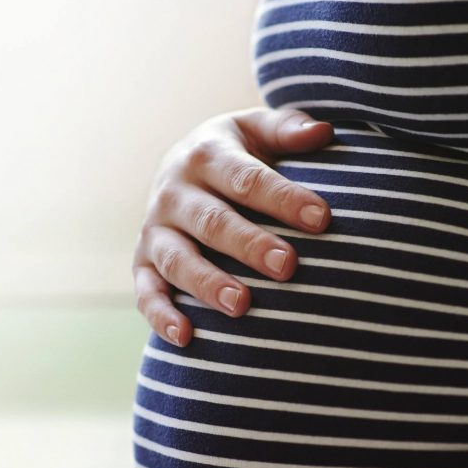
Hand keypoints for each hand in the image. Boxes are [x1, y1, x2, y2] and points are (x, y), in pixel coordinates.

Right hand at [133, 107, 334, 346]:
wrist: (184, 168)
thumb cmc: (238, 154)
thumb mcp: (257, 131)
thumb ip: (288, 130)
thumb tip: (324, 132)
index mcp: (207, 154)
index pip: (247, 178)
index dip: (283, 198)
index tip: (321, 217)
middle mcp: (174, 192)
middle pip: (214, 222)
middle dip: (250, 245)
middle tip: (288, 266)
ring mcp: (156, 230)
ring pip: (178, 259)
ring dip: (208, 283)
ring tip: (242, 305)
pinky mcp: (143, 263)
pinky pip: (146, 291)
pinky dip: (160, 314)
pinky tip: (186, 336)